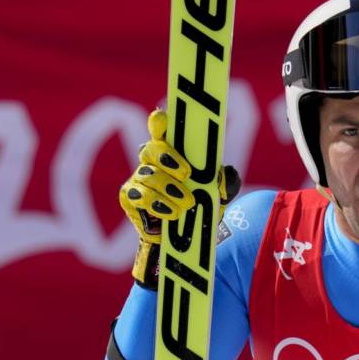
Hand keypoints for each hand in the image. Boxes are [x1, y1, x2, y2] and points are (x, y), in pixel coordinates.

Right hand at [119, 109, 239, 288]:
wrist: (187, 241)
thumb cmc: (201, 209)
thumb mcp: (219, 195)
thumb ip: (225, 182)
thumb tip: (228, 173)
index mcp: (174, 153)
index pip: (163, 132)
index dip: (160, 123)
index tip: (161, 118)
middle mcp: (152, 162)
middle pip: (152, 149)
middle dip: (168, 158)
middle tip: (186, 173)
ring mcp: (139, 179)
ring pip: (149, 175)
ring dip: (169, 189)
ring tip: (186, 203)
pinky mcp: (130, 198)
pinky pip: (140, 196)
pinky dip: (158, 204)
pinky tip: (171, 212)